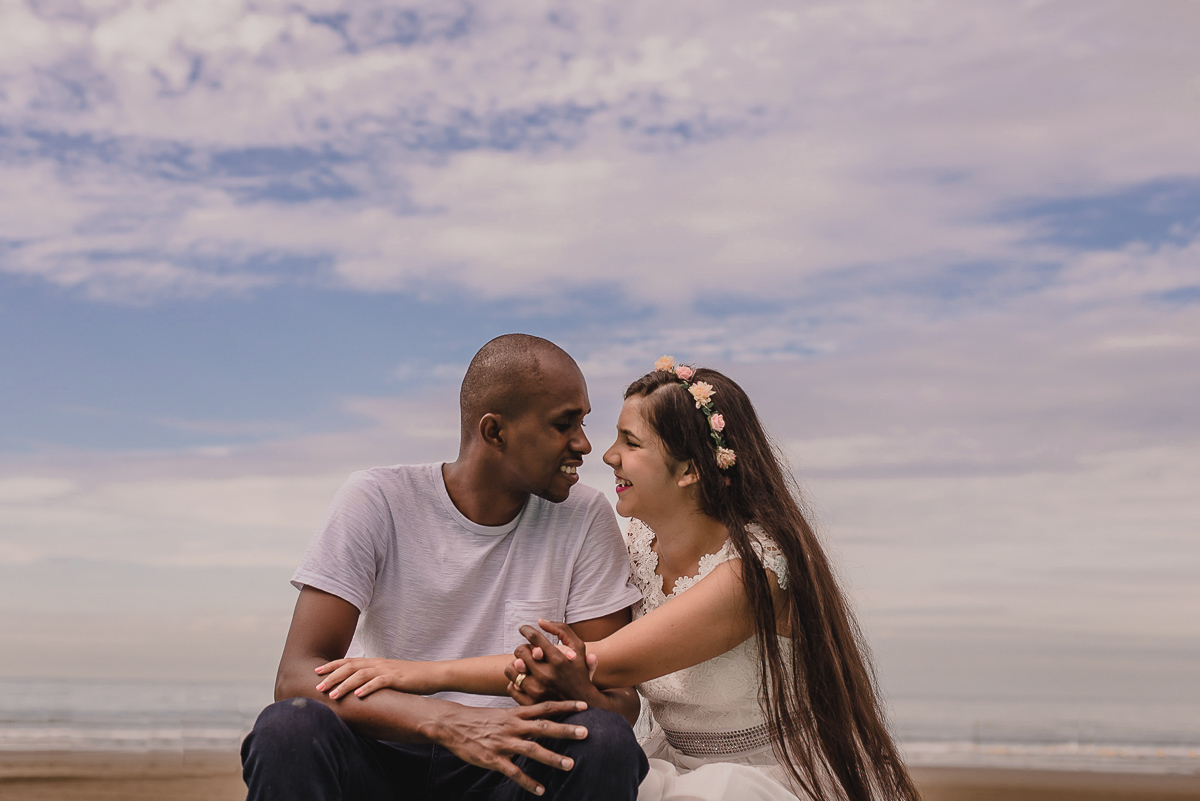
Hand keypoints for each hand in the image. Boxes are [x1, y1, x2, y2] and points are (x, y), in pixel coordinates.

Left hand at [315, 657, 431, 699]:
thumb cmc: (410, 678)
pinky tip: (358, 696)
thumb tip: (358, 689)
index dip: (332, 665)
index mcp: (375, 663)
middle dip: (332, 676)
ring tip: (333, 695)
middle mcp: (378, 664)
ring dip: (345, 684)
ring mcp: (387, 670)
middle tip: (317, 686)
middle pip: (350, 666)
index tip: (316, 671)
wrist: (433, 674)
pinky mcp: (397, 678)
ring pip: (361, 674)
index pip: (349, 661)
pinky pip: (380, 682)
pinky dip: (367, 688)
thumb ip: (374, 680)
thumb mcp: (388, 677)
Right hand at [432, 700, 589, 795]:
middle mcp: (513, 726)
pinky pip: (514, 772)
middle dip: (565, 730)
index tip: (584, 704)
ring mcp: (504, 743)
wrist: (452, 725)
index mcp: (516, 714)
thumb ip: (521, 717)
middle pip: (543, 727)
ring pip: (532, 750)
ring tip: (570, 765)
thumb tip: (541, 718)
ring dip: (552, 758)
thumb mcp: (502, 713)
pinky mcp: (494, 759)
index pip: (545, 707)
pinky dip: (529, 782)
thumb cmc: (480, 719)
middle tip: (586, 732)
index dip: (565, 705)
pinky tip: (541, 790)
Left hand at [505, 620, 602, 705]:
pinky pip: (511, 686)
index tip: (524, 629)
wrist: (585, 707)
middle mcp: (546, 674)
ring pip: (512, 669)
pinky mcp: (530, 703)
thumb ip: (562, 630)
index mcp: (558, 659)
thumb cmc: (581, 673)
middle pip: (520, 651)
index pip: (534, 638)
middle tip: (528, 651)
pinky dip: (515, 682)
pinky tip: (524, 680)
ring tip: (524, 666)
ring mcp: (537, 690)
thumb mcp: (579, 648)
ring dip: (516, 665)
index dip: (526, 630)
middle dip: (523, 648)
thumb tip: (540, 621)